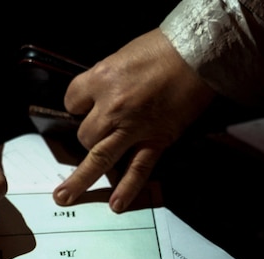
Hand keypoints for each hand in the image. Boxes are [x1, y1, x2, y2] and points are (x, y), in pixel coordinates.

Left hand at [54, 29, 214, 211]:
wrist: (198, 53)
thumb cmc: (162, 49)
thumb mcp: (122, 56)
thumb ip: (106, 80)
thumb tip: (97, 98)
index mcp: (101, 79)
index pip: (72, 101)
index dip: (78, 105)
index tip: (85, 105)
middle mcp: (112, 106)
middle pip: (84, 134)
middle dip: (87, 137)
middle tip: (96, 136)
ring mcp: (133, 127)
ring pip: (98, 158)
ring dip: (80, 180)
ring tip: (65, 197)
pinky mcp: (156, 139)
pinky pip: (137, 169)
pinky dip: (126, 188)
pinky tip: (115, 205)